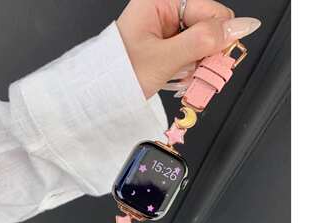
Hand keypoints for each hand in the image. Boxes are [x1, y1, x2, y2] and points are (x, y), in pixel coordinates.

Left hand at [117, 0, 260, 97]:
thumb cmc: (120, 74)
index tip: (217, 62)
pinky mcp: (163, 44)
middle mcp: (163, 10)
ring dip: (196, 64)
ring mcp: (163, 28)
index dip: (218, 38)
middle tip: (195, 74)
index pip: (211, 11)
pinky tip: (177, 78)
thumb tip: (240, 27)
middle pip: (207, 26)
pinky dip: (187, 68)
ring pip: (200, 42)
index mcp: (160, 1)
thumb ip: (203, 41)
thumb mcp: (164, 59)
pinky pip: (188, 52)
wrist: (101, 94)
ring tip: (179, 79)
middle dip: (205, 53)